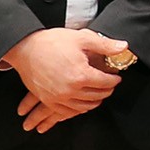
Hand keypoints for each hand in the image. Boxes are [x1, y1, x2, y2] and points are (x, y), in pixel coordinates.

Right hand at [5, 29, 126, 132]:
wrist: (25, 48)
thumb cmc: (52, 42)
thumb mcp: (82, 38)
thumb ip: (105, 45)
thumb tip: (124, 47)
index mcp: (81, 75)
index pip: (105, 83)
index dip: (114, 80)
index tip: (116, 77)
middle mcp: (70, 89)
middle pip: (96, 96)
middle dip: (106, 91)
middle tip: (110, 86)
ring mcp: (57, 97)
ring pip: (83, 107)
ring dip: (94, 102)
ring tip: (98, 95)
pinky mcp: (47, 100)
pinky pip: (66, 111)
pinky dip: (77, 109)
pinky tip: (81, 103)